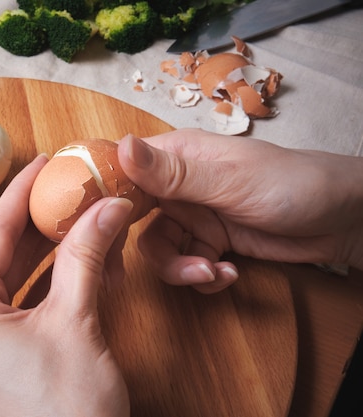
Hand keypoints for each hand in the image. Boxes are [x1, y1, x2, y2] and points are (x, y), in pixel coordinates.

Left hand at [0, 155, 130, 416]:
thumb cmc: (67, 413)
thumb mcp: (77, 321)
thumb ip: (87, 256)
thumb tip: (108, 208)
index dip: (22, 194)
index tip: (41, 163)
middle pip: (2, 258)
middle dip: (41, 225)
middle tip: (68, 191)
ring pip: (13, 284)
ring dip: (50, 257)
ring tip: (82, 223)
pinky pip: (17, 311)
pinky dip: (47, 289)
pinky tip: (78, 265)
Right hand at [117, 129, 362, 293]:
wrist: (343, 219)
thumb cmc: (291, 185)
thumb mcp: (228, 180)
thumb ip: (172, 172)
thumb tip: (122, 146)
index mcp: (176, 155)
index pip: (122, 170)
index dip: (100, 197)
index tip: (87, 227)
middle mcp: (178, 185)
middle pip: (132, 218)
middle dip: (139, 246)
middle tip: (135, 270)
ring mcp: (194, 216)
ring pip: (159, 249)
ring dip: (180, 268)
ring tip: (209, 272)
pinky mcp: (211, 242)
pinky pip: (187, 264)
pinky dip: (203, 275)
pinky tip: (228, 273)